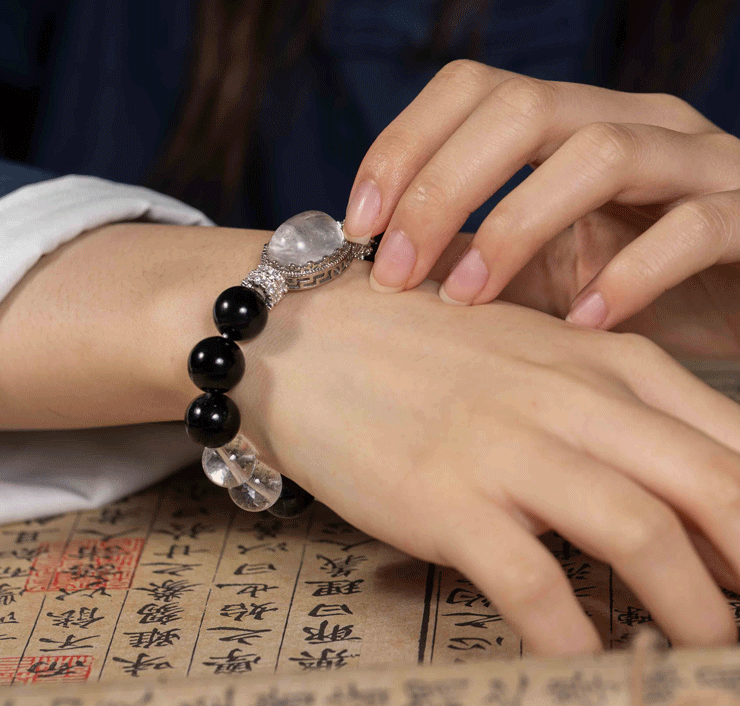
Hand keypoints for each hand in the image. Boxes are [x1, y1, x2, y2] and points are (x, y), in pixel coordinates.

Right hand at [162, 256, 739, 656]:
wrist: (306, 338)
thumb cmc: (421, 349)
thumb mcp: (534, 357)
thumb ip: (610, 411)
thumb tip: (683, 499)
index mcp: (604, 360)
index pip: (735, 441)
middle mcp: (570, 397)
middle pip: (718, 488)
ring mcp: (507, 446)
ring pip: (644, 539)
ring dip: (695, 618)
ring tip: (702, 660)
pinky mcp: (446, 498)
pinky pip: (539, 590)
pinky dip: (578, 645)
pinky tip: (588, 666)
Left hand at [341, 60, 739, 332]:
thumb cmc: (634, 287)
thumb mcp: (542, 272)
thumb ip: (474, 259)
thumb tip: (383, 263)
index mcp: (572, 124)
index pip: (473, 89)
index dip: (404, 144)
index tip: (358, 223)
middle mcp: (632, 123)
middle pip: (522, 108)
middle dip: (441, 189)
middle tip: (394, 273)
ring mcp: (697, 163)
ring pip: (601, 152)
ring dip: (516, 228)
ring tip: (467, 299)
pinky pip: (691, 227)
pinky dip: (629, 275)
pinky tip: (583, 324)